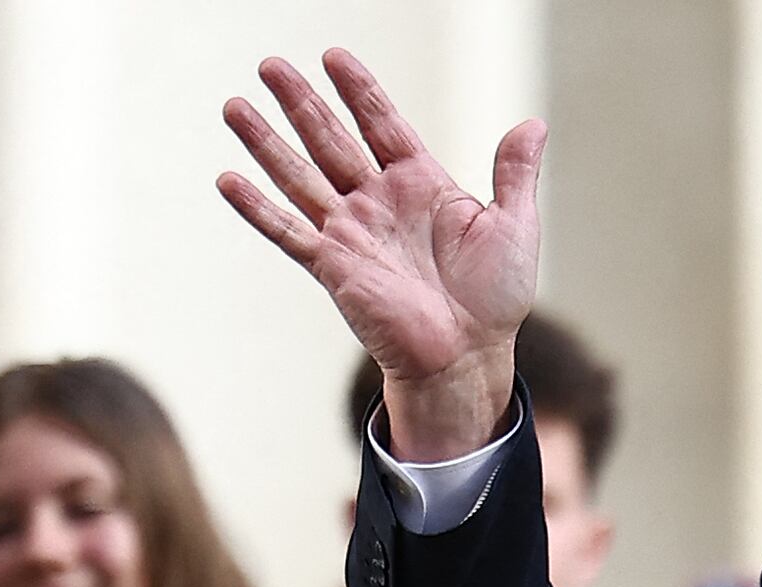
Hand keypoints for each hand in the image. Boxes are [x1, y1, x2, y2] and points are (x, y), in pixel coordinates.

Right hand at [220, 51, 546, 460]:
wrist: (469, 357)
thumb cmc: (494, 299)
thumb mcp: (514, 227)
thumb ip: (515, 173)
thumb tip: (533, 123)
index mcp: (420, 184)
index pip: (381, 123)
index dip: (358, 90)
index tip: (332, 55)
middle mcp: (378, 202)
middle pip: (330, 139)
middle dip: (300, 102)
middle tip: (269, 64)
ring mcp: (351, 232)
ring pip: (299, 176)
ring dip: (266, 142)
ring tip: (234, 106)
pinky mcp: (333, 267)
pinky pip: (289, 232)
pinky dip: (257, 208)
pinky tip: (228, 179)